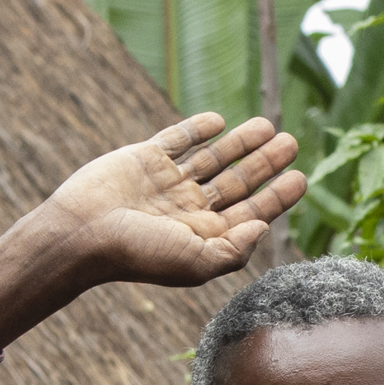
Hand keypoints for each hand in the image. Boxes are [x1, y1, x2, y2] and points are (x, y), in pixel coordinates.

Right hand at [0, 114, 305, 343]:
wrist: (82, 232)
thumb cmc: (138, 254)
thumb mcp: (196, 263)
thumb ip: (234, 249)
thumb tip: (264, 227)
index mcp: (205, 237)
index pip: (251, 213)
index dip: (277, 197)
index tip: (301, 178)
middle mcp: (189, 210)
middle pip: (238, 183)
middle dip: (266, 164)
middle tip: (292, 143)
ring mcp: (167, 183)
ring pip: (213, 159)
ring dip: (241, 143)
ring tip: (269, 126)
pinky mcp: (144, 159)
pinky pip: (177, 140)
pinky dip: (198, 129)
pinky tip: (220, 121)